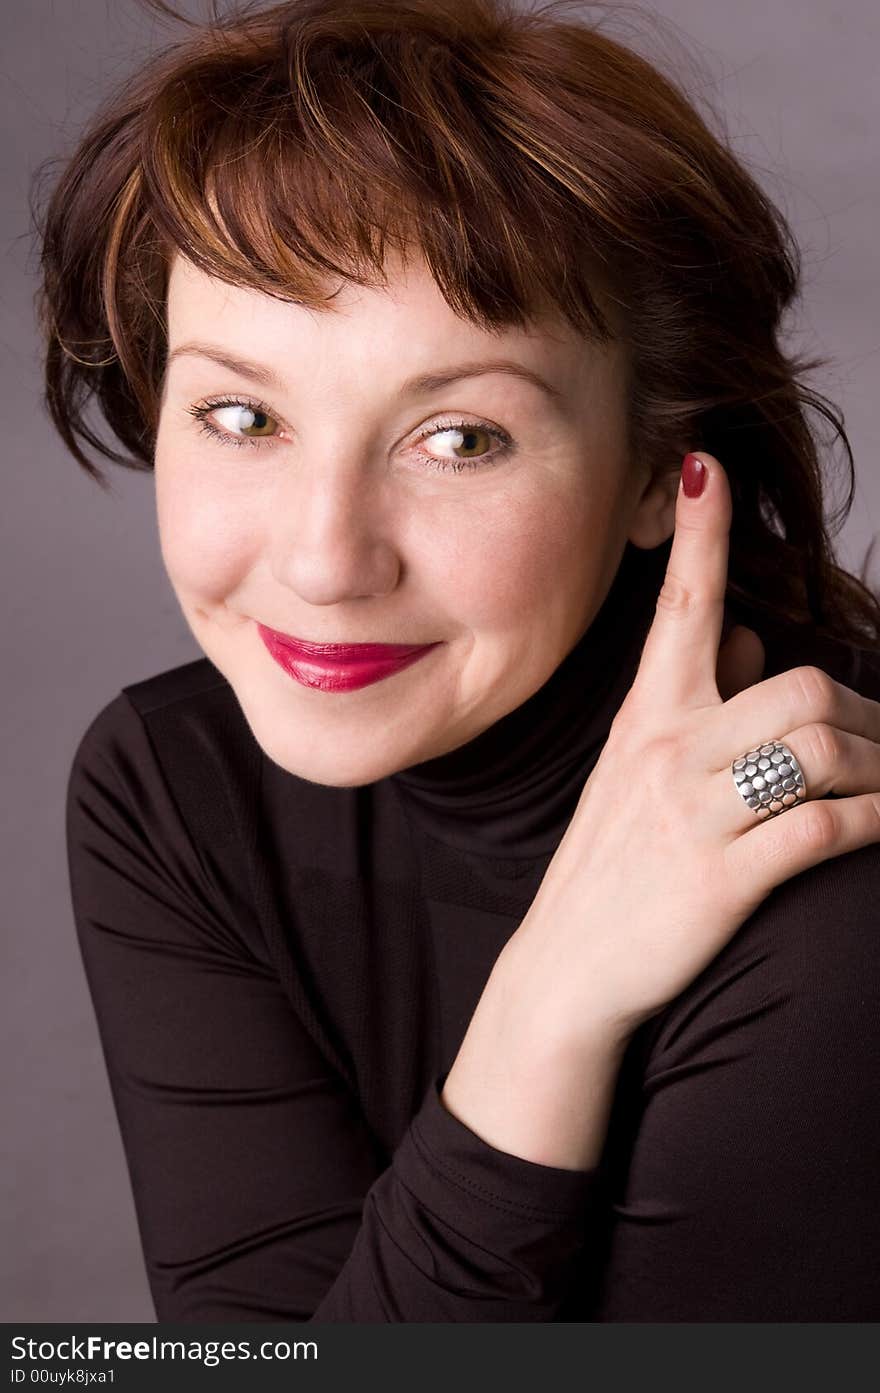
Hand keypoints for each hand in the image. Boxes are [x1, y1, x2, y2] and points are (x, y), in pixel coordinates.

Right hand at [507, 451, 879, 1047]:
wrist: (567, 971)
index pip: (679, 607)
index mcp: (646, 717)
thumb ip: (693, 699)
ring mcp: (695, 816)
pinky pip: (828, 829)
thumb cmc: (608, 866)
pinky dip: (876, 821)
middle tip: (876, 743)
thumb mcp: (631, 771)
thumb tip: (752, 636)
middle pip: (803, 685)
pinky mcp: (723, 879)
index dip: (699, 534)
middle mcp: (668, 752)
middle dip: (864, 710)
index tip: (705, 465)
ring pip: (825, 750)